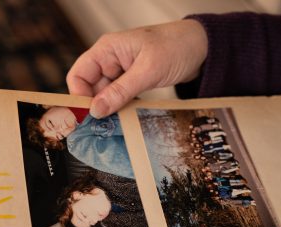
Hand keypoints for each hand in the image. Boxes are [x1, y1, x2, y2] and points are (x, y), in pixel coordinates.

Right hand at [66, 19, 207, 117]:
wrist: (202, 47)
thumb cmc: (176, 47)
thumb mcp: (148, 71)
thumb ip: (120, 91)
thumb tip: (96, 110)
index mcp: (107, 49)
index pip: (79, 74)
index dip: (80, 96)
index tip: (89, 116)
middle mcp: (109, 59)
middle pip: (90, 87)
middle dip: (96, 106)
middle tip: (105, 126)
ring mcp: (120, 70)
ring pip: (104, 94)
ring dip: (110, 108)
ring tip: (118, 123)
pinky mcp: (131, 80)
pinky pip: (118, 96)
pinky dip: (121, 106)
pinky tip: (127, 116)